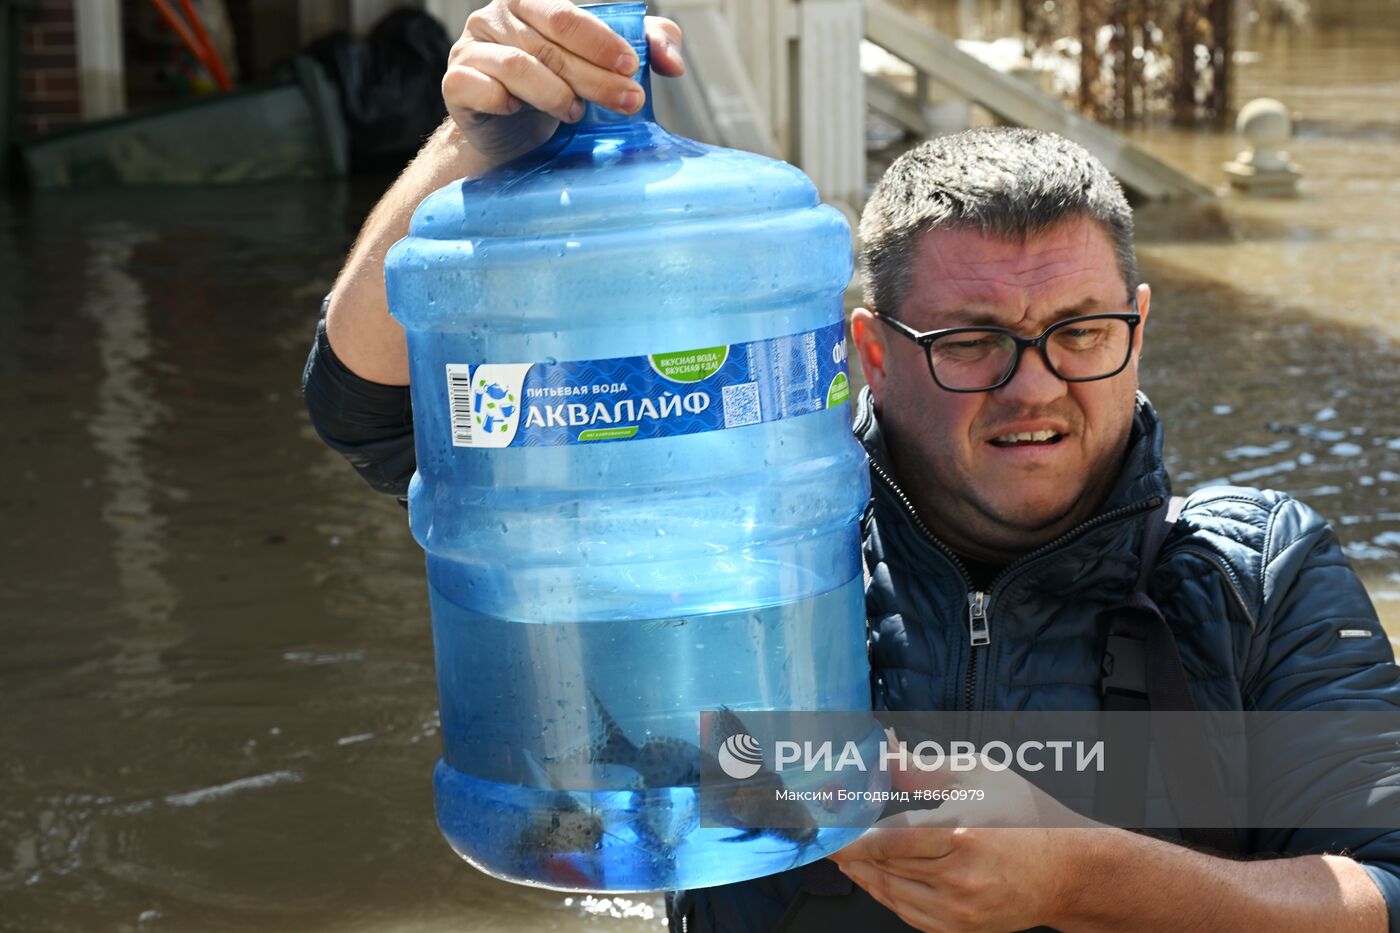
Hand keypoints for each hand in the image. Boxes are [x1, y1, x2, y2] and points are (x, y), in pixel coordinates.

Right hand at [443, 0, 684, 164]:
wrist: (512, 138)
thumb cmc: (559, 91)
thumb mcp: (604, 66)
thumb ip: (645, 48)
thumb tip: (673, 63)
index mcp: (532, 2)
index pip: (567, 15)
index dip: (601, 41)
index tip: (632, 66)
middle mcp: (497, 17)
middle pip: (550, 46)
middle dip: (595, 77)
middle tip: (628, 102)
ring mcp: (472, 48)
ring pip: (518, 67)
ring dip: (556, 95)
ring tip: (577, 114)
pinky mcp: (455, 83)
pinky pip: (478, 88)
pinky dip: (504, 102)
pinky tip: (521, 112)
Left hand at [829, 747, 1097, 932]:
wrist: (1069, 872)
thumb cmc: (1027, 818)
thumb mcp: (977, 776)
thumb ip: (922, 767)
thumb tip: (882, 747)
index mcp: (961, 836)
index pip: (887, 840)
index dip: (850, 835)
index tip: (827, 825)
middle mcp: (958, 880)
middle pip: (883, 868)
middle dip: (849, 853)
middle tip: (827, 837)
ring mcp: (959, 911)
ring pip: (891, 894)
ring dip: (863, 874)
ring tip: (846, 854)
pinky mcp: (960, 929)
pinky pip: (908, 914)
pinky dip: (886, 894)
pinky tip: (876, 876)